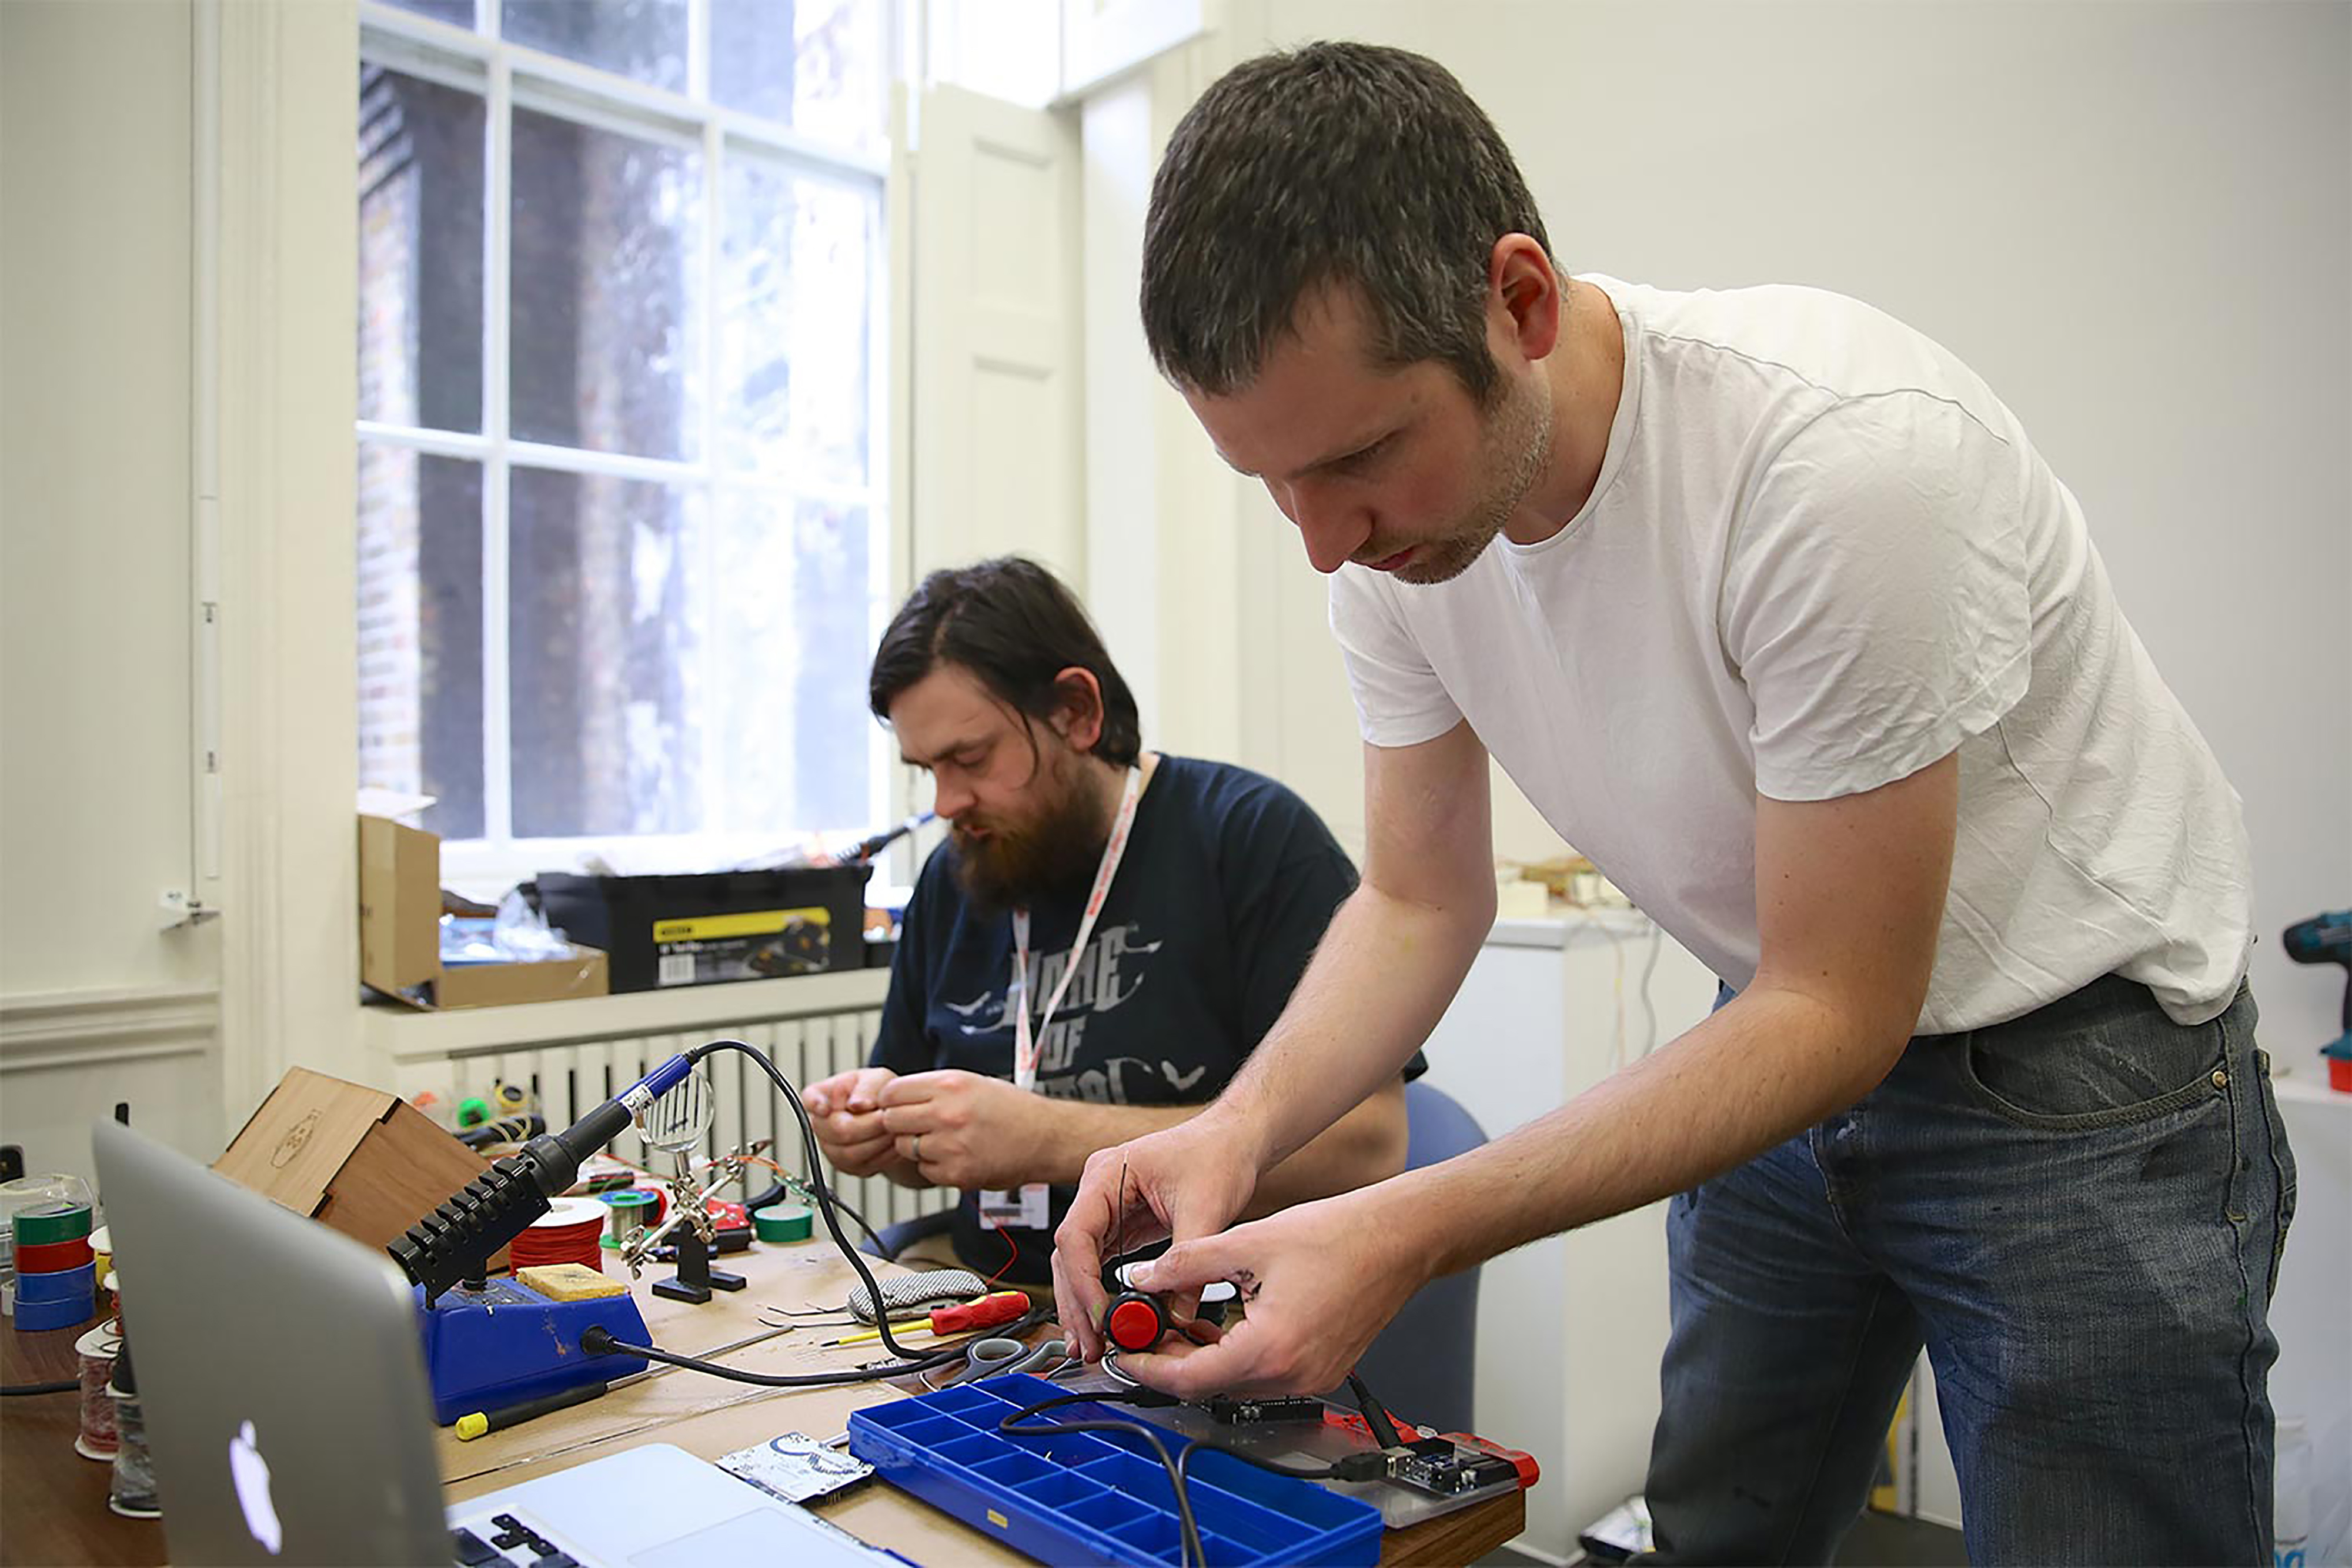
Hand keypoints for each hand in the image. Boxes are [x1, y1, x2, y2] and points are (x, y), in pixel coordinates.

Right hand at [800, 1067, 905, 1177]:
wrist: (892, 1115)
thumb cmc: (878, 1092)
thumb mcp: (877, 1079)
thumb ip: (867, 1087)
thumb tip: (857, 1105)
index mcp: (821, 1096)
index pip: (810, 1099)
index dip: (817, 1104)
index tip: (826, 1107)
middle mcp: (821, 1125)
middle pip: (837, 1131)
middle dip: (869, 1124)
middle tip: (887, 1115)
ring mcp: (832, 1149)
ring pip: (851, 1153)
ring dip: (879, 1140)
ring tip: (892, 1126)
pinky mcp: (849, 1167)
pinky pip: (865, 1165)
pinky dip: (884, 1153)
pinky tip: (892, 1140)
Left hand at [875, 1070, 1052, 1189]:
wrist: (1044, 1137)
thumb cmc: (1011, 1108)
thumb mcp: (971, 1082)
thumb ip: (933, 1088)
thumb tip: (895, 1097)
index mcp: (949, 1085)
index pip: (891, 1093)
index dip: (891, 1100)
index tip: (898, 1105)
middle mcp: (947, 1114)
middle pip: (891, 1121)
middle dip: (899, 1124)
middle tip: (917, 1125)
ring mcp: (951, 1146)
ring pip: (905, 1148)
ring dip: (916, 1147)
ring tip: (942, 1141)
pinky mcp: (957, 1173)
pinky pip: (925, 1171)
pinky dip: (934, 1167)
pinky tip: (955, 1156)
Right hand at [1050, 1114, 1262, 1361]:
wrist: (1234, 1139)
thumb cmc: (1217, 1153)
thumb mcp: (1205, 1210)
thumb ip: (1187, 1266)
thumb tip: (1175, 1314)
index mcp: (1106, 1174)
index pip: (1076, 1235)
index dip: (1083, 1282)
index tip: (1101, 1317)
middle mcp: (1098, 1190)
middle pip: (1069, 1255)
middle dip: (1077, 1304)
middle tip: (1090, 1345)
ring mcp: (1107, 1208)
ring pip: (1079, 1264)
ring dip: (1084, 1305)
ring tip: (1092, 1345)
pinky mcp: (1121, 1223)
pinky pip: (1100, 1264)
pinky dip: (1100, 1294)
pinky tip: (1106, 1322)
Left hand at [1107, 1184, 1426, 1401]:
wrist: (1395, 1241)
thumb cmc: (1337, 1238)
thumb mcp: (1247, 1243)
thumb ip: (1186, 1264)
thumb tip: (1143, 1278)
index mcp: (1270, 1348)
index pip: (1190, 1380)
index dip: (1148, 1368)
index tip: (1124, 1354)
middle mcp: (1292, 1376)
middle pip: (1211, 1386)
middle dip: (1170, 1362)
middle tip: (1142, 1333)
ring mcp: (1310, 1379)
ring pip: (1235, 1383)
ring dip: (1201, 1360)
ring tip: (1174, 1324)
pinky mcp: (1320, 1372)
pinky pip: (1263, 1374)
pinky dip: (1234, 1356)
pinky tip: (1218, 1326)